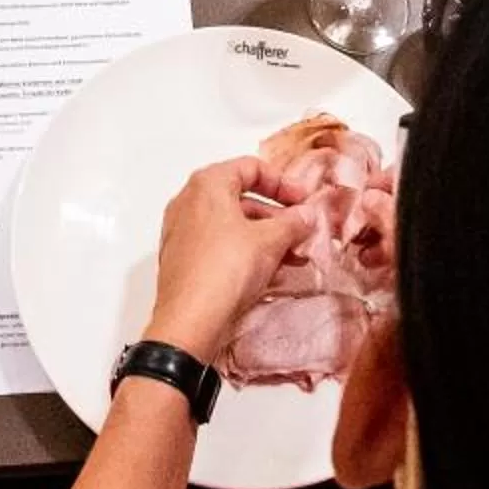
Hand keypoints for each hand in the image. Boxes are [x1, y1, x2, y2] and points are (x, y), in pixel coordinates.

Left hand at [139, 160, 311, 359]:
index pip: (250, 167)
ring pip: (231, 225)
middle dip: (276, 215)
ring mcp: (181, 232)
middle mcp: (188, 201)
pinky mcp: (182, 260)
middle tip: (301, 232)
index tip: (304, 201)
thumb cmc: (228, 268)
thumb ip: (293, 222)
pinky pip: (219, 246)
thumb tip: (307, 215)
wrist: (190, 322)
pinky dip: (245, 253)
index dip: (283, 182)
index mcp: (207, 184)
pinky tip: (269, 273)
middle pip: (240, 197)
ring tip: (293, 258)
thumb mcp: (270, 240)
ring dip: (264, 238)